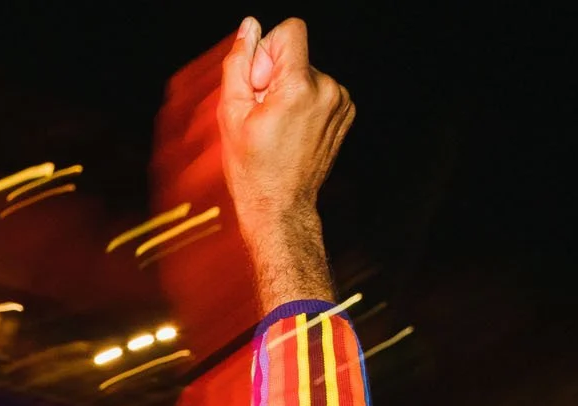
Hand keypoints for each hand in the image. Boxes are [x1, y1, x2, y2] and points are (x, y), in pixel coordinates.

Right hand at [218, 17, 351, 306]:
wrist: (280, 207)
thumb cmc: (251, 167)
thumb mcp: (231, 113)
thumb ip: (239, 63)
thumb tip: (250, 26)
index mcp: (300, 88)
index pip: (290, 32)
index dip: (267, 52)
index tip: (259, 85)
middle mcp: (328, 90)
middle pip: (296, 54)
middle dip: (275, 76)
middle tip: (263, 114)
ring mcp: (341, 102)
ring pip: (306, 72)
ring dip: (289, 90)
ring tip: (278, 126)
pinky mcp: (346, 111)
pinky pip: (320, 88)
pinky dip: (304, 102)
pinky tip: (293, 130)